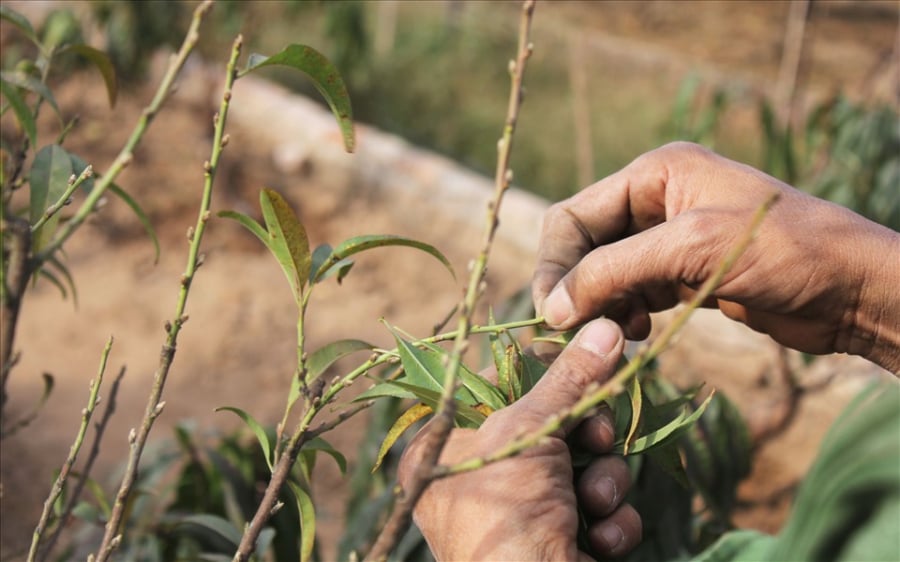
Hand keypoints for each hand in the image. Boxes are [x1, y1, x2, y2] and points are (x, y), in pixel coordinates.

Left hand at [398, 319, 642, 560]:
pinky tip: (602, 540)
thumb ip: (568, 379)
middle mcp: (479, 480)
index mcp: (448, 448)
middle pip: (553, 426)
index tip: (585, 365)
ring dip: (602, 482)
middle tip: (595, 441)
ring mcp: (521, 515)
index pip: (502, 388)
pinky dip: (610, 522)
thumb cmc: (505, 516)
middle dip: (586, 436)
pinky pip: (599, 511)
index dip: (547, 377)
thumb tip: (604, 326)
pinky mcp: (560, 543)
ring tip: (594, 504)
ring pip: (584, 467)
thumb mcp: (530, 433)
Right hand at [533, 142, 899, 371]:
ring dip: (600, 304)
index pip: (574, 215)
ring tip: (613, 334)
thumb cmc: (783, 251)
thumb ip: (615, 271)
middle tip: (571, 333)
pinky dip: (625, 313)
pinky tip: (636, 333)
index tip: (552, 314)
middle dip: (575, 286)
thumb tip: (552, 307)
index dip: (555, 263)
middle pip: (584, 244)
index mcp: (655, 173)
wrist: (853, 289)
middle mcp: (657, 200)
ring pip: (606, 272)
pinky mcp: (685, 273)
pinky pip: (633, 292)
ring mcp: (671, 238)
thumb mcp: (691, 250)